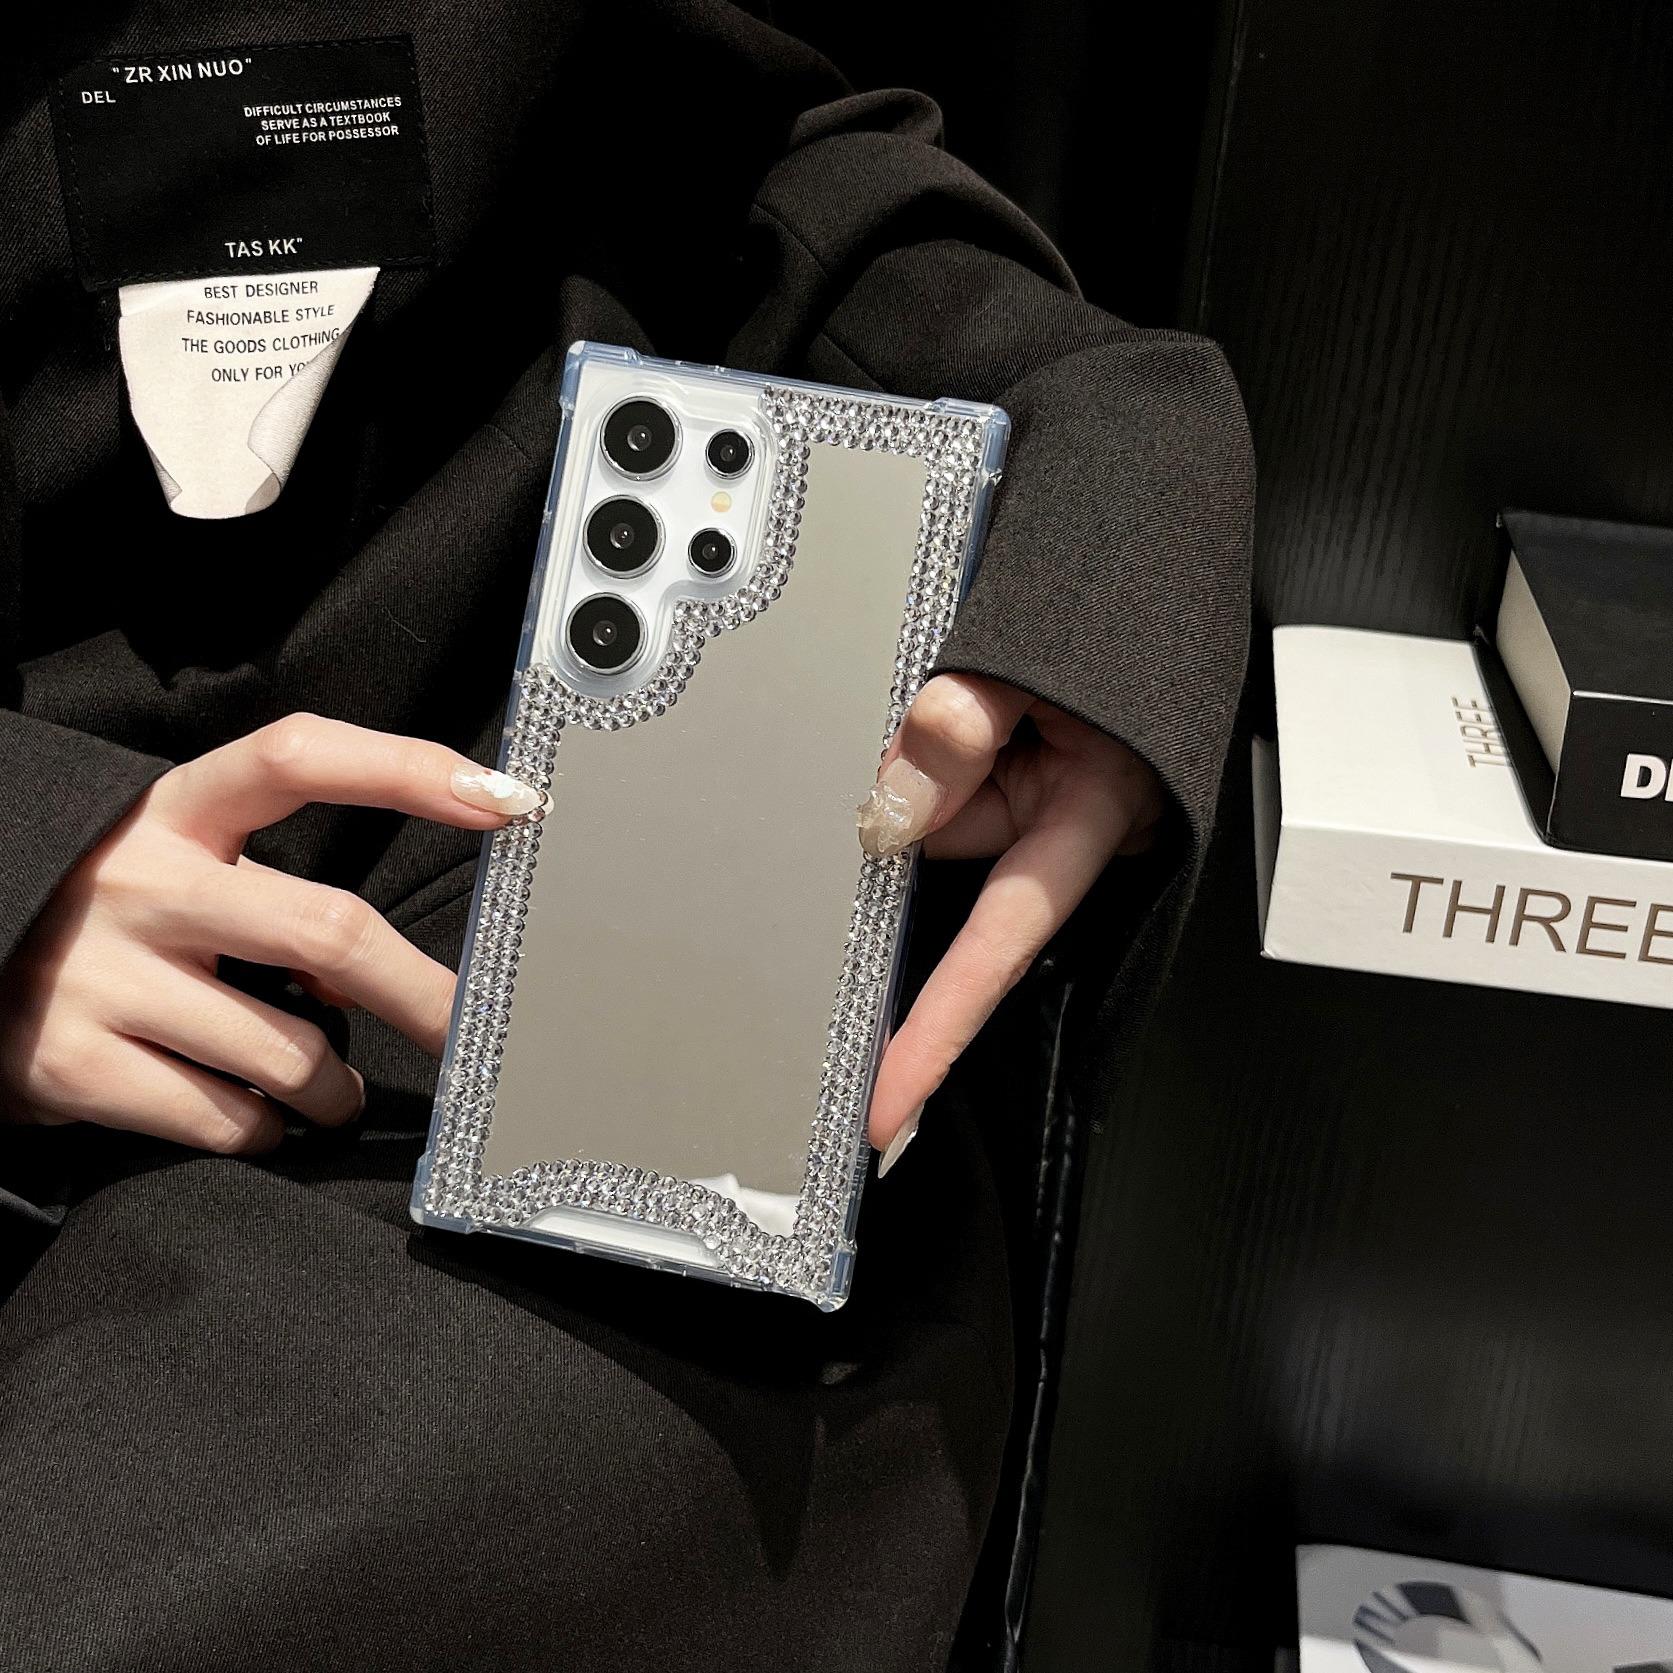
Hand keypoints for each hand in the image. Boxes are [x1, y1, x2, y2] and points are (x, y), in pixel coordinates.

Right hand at [0, 715, 543, 1154]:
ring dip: (336, 1091)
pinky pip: (230, 1121)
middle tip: (465, 1031)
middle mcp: (139, 880)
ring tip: (327, 1092)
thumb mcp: (180, 871)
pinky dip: (268, 1133)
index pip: (298, 757)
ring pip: (292, 1053)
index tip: (508, 798)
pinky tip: (257, 1120)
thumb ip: (274, 891)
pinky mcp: (72, 1065)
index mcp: (175, 812)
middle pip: (329, 932)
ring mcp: (99, 973)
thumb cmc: (114, 926)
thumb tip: (398, 977)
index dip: (407, 768)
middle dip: (423, 996)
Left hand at [857, 673, 1164, 1172]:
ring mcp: (1047, 811)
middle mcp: (1072, 832)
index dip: (938, 1032)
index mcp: (1094, 817)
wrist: (1160, 583)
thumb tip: (889, 808)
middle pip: (952, 864)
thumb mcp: (1040, 659)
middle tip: (961, 720)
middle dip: (925, 807)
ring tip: (989, 699)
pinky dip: (943, 759)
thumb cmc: (1124, 625)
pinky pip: (954, 789)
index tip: (886, 1102)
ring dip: (933, 763)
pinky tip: (977, 718)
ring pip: (942, 816)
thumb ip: (960, 722)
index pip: (996, 947)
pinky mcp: (1026, 789)